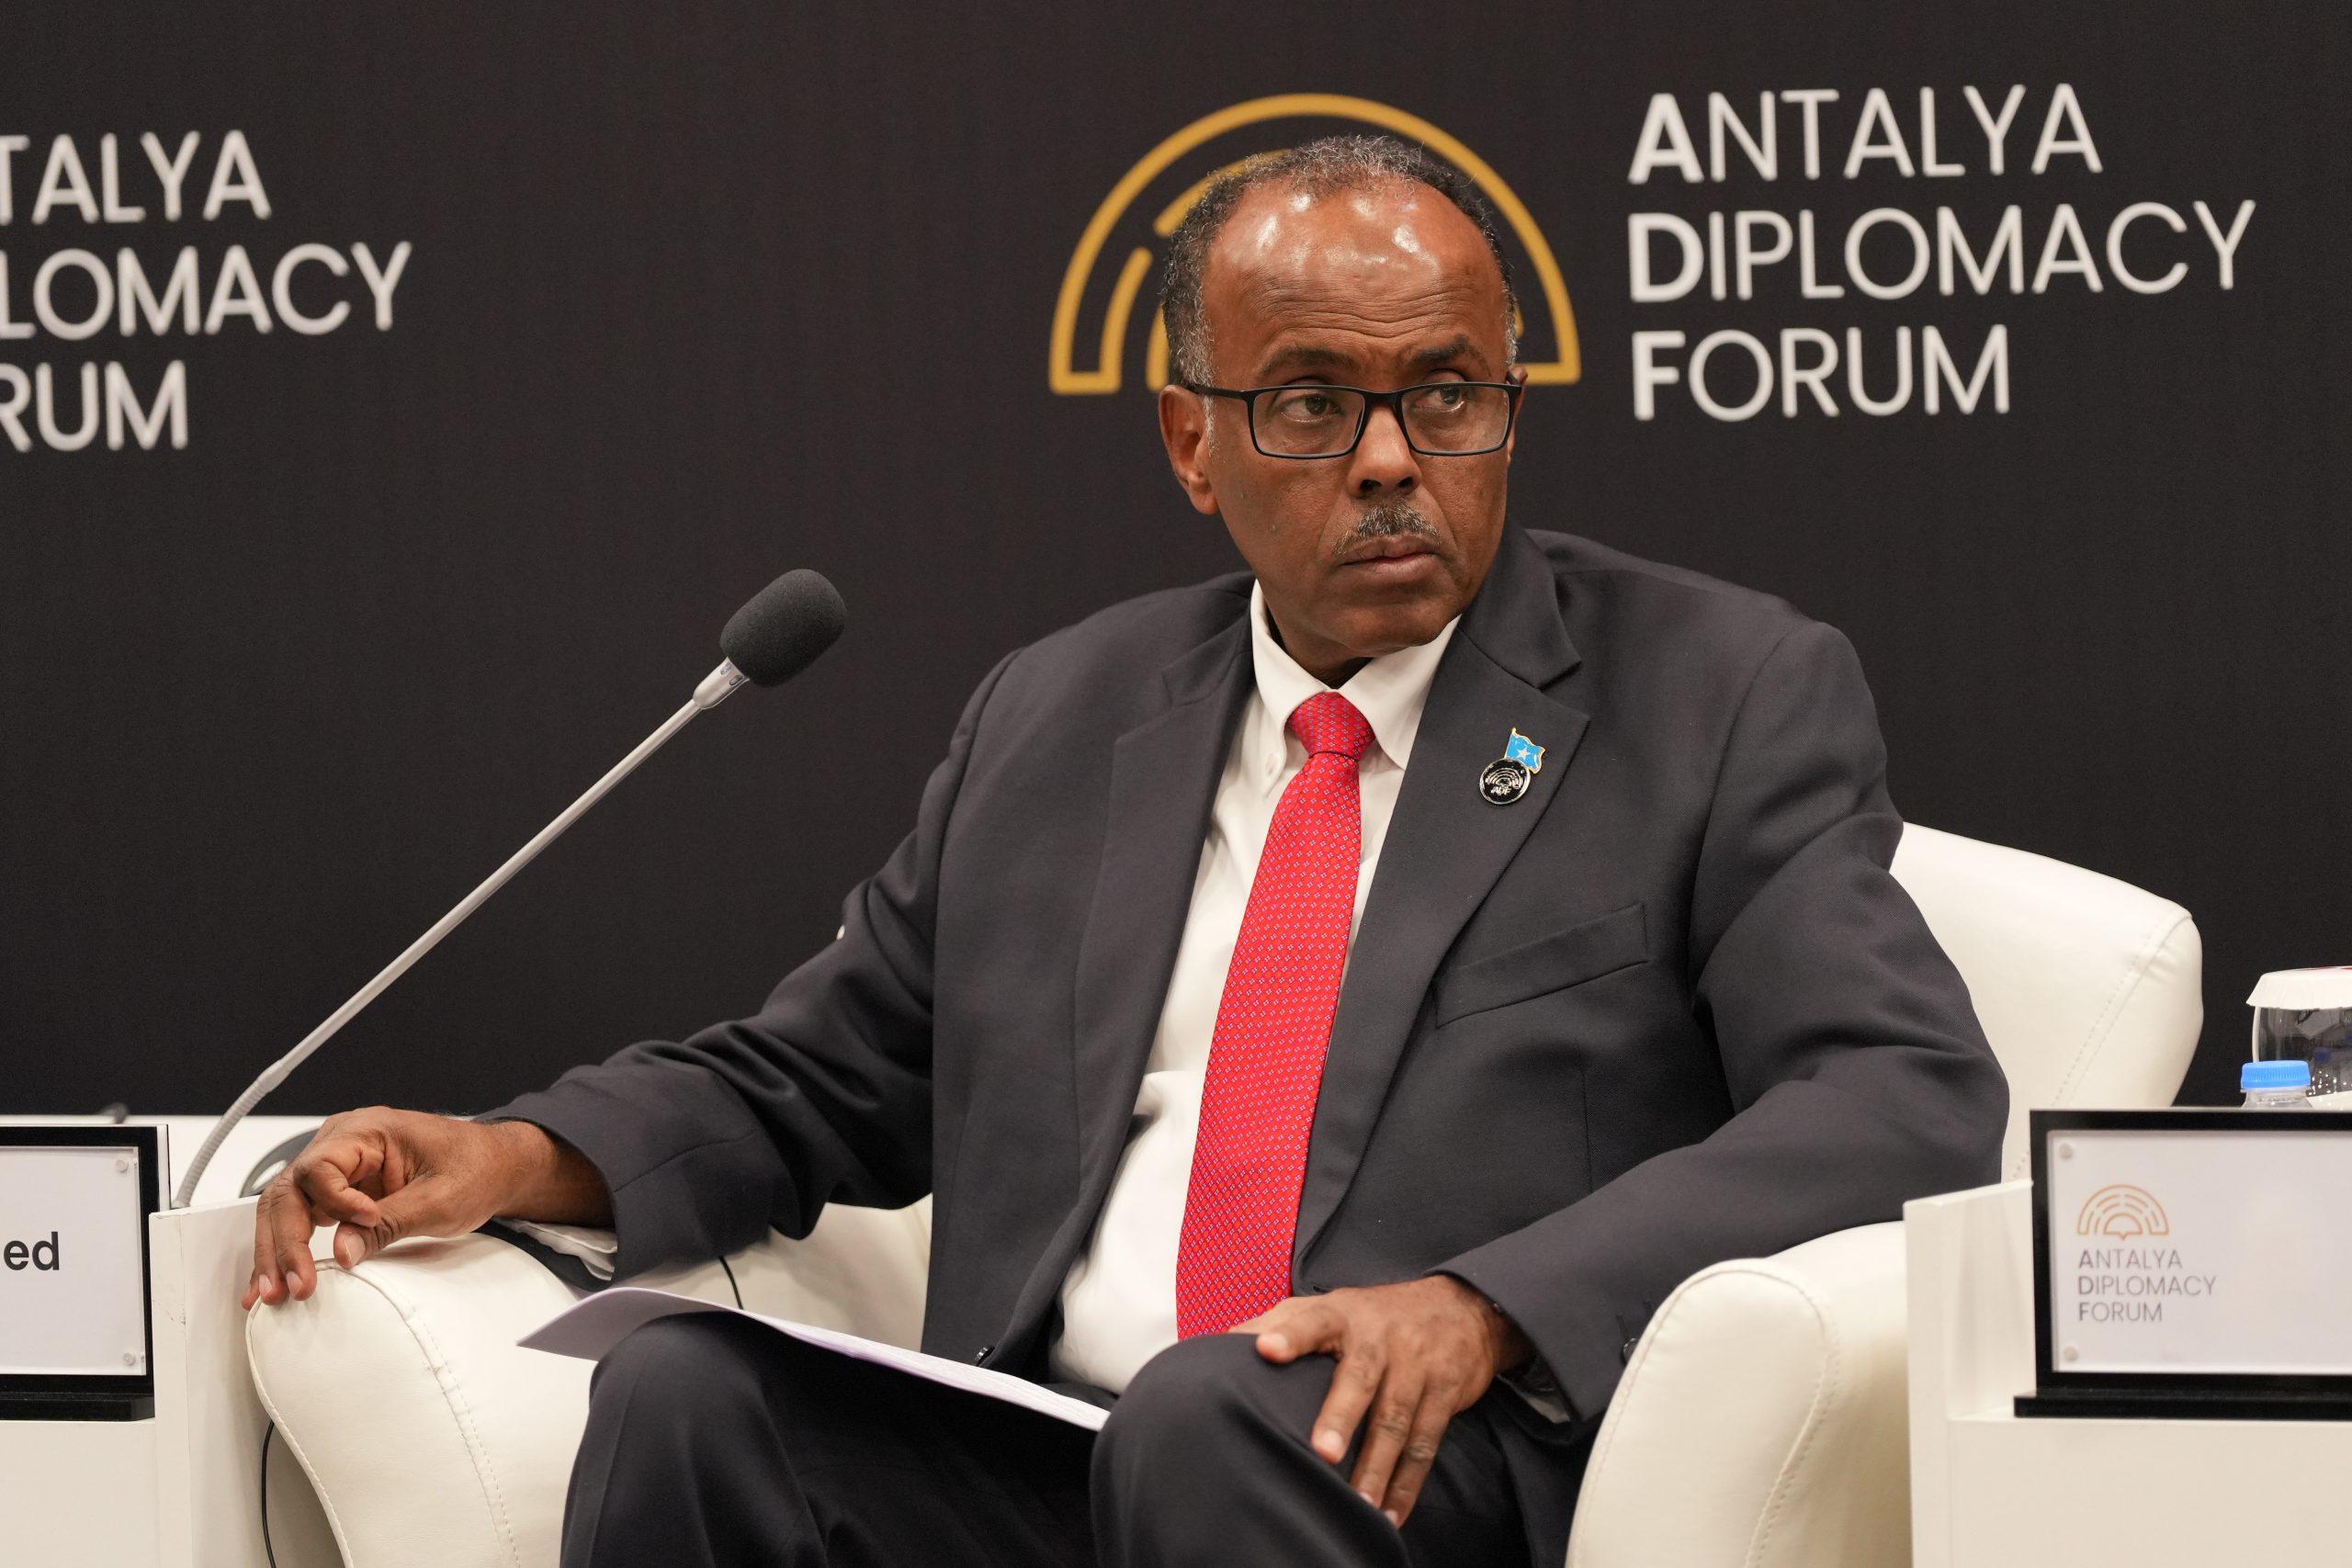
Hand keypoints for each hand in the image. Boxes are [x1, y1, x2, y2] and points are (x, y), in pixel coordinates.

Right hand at [243, 1108, 609, 1308]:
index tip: (364, 1223)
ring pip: (286, 1207)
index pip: (320, 1167)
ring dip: (277, 1250)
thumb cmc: (476, 1168)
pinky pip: (303, 1218)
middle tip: (290, 1285)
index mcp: (367, 1130)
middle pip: (290, 1190)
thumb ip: (390, 1225)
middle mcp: (342, 1143)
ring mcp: (338, 1168)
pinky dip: (290, 1249)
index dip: (335, 1202)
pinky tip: (278, 1280)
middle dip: (284, 1241)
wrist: (497, 1168)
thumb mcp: (441, 1199)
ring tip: (271, 1293)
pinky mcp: (340, 1192)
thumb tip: (343, 1254)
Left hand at [1239, 1276, 1530, 1526]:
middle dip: (1341, 1416)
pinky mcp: (1443, 1394)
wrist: (1460, 1309)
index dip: (1289, 1334)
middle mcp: (1379, 1339)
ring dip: (1377, 1465)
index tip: (1266, 1351)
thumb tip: (1220, 1348)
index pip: (1310, 1320)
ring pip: (1396, 1419)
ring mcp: (1415, 1367)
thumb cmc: (1375, 1316)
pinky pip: (1426, 1443)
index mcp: (1341, 1315)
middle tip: (1322, 1453)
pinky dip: (1408, 1483)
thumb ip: (1277, 1324)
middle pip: (1359, 1378)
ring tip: (1358, 1503)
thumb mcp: (1328, 1306)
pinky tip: (1390, 1513)